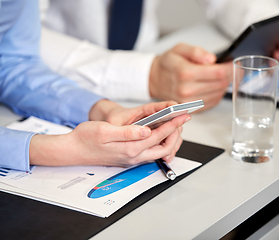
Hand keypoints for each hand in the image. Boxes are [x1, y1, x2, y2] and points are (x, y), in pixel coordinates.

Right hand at [29, 113, 188, 166]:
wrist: (73, 150)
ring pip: (160, 151)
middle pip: (165, 147)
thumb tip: (147, 131)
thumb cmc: (86, 138)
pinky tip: (161, 133)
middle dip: (177, 133)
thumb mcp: (105, 131)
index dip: (173, 124)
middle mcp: (134, 156)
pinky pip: (152, 152)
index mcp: (130, 148)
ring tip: (175, 124)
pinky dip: (161, 143)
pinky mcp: (130, 157)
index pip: (159, 135)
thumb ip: (128, 133)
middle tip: (183, 119)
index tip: (183, 115)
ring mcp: (132, 158)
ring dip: (170, 138)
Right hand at [149, 43, 231, 110]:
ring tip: (222, 76)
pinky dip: (217, 94)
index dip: (230, 68)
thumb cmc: (168, 64)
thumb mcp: (179, 49)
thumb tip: (211, 59)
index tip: (234, 64)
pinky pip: (212, 103)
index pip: (218, 73)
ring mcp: (189, 102)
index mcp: (185, 73)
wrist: (155, 79)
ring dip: (224, 85)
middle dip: (230, 76)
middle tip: (231, 69)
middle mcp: (187, 90)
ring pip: (218, 95)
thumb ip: (196, 51)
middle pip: (220, 85)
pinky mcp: (191, 109)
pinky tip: (215, 86)